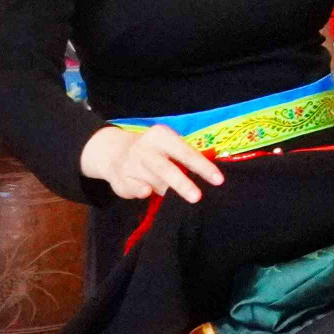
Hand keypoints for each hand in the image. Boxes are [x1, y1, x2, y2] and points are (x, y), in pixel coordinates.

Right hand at [78, 122, 221, 202]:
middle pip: (166, 169)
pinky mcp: (119, 180)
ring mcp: (130, 164)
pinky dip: (145, 192)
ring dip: (165, 190)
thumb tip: (208, 175)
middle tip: (197, 197)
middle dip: (182, 185)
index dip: (202, 166)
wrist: (114, 152)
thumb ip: (184, 158)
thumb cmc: (154, 150)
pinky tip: (145, 189)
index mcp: (160, 136)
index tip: (218, 180)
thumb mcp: (169, 146)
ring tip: (168, 189)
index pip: (185, 152)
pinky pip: (139, 192)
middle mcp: (144, 148)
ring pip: (154, 184)